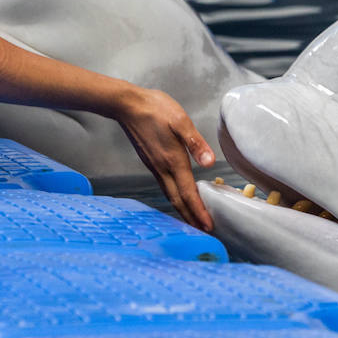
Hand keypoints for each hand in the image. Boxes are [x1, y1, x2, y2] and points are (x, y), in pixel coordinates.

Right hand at [116, 88, 215, 231]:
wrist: (128, 105)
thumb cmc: (155, 109)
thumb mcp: (180, 121)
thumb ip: (196, 142)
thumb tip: (210, 163)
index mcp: (173, 161)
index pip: (188, 193)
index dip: (198, 211)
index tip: (208, 226)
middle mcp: (163, 169)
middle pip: (178, 201)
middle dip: (191, 218)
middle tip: (203, 231)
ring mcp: (154, 167)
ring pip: (170, 195)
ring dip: (182, 210)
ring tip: (193, 220)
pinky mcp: (150, 162)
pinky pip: (164, 186)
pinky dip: (174, 197)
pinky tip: (178, 196)